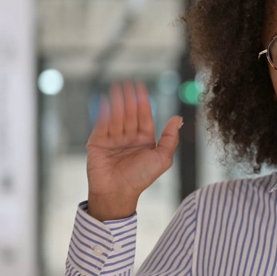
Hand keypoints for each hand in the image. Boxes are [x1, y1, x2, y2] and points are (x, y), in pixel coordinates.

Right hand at [85, 80, 181, 220]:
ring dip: (117, 102)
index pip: (144, 116)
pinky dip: (103, 112)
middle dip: (129, 98)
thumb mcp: (162, 158)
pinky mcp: (98, 143)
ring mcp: (113, 139)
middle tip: (127, 82)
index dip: (143, 101)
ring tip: (117, 87)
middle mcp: (129, 138)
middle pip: (130, 113)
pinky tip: (105, 100)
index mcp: (144, 140)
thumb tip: (178, 118)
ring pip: (116, 116)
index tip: (141, 87)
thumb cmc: (141, 178)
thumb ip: (170, 138)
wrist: (117, 193)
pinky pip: (101, 124)